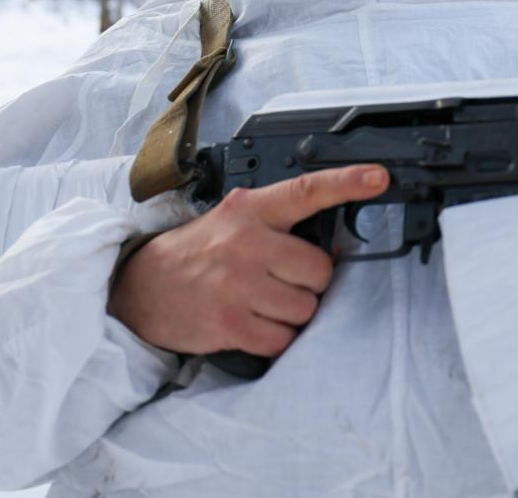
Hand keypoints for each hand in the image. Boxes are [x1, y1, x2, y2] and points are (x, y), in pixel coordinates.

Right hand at [108, 164, 389, 356]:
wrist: (140, 288)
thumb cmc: (197, 254)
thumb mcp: (233, 222)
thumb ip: (277, 224)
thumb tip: (333, 245)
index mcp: (250, 209)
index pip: (306, 190)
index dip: (347, 182)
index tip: (378, 177)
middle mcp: (245, 241)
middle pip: (320, 270)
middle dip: (309, 283)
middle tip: (280, 281)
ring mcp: (237, 283)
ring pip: (305, 308)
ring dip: (292, 313)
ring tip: (261, 302)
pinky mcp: (230, 322)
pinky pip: (283, 339)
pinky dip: (276, 338)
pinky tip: (253, 323)